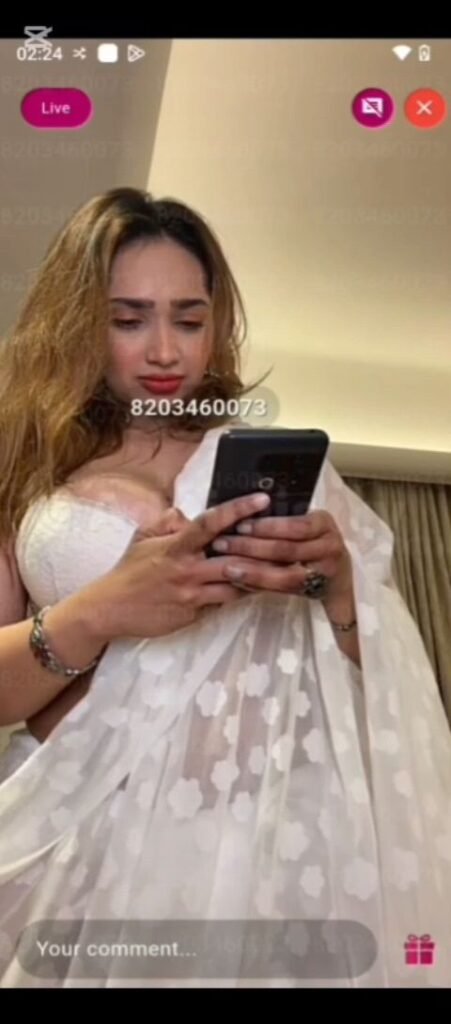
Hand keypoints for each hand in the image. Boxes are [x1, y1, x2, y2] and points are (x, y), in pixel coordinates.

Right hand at [85, 492, 280, 641]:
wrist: (109, 609)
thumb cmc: (128, 572)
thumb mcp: (144, 539)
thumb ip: (168, 524)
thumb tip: (184, 515)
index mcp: (176, 546)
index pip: (211, 523)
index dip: (238, 510)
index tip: (262, 499)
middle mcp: (187, 569)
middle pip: (234, 558)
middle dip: (263, 550)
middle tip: (292, 541)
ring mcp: (192, 593)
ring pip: (236, 584)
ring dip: (260, 576)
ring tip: (286, 567)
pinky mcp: (193, 613)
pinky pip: (223, 603)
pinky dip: (239, 594)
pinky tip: (259, 588)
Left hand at [210, 510, 353, 598]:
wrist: (338, 576)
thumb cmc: (311, 540)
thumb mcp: (303, 523)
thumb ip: (281, 519)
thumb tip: (241, 510)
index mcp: (323, 522)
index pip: (295, 525)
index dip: (266, 527)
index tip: (239, 524)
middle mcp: (329, 546)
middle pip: (287, 549)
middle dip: (251, 547)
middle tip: (221, 544)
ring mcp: (325, 572)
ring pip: (284, 575)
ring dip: (252, 570)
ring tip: (226, 567)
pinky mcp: (315, 591)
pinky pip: (283, 590)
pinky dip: (260, 585)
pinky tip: (239, 581)